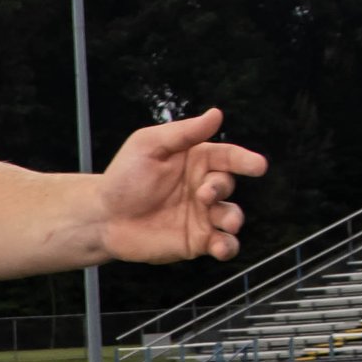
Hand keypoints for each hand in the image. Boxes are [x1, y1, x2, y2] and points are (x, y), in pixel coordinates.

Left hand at [94, 110, 266, 263]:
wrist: (103, 217)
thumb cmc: (124, 177)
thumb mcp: (149, 145)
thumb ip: (184, 132)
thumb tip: (216, 114)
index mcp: (197, 161)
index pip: (228, 157)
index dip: (245, 160)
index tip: (258, 166)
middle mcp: (203, 187)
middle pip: (228, 185)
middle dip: (221, 189)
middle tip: (204, 195)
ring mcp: (202, 216)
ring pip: (231, 217)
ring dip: (233, 220)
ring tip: (227, 224)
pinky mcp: (196, 241)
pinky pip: (222, 244)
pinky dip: (228, 247)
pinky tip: (221, 247)